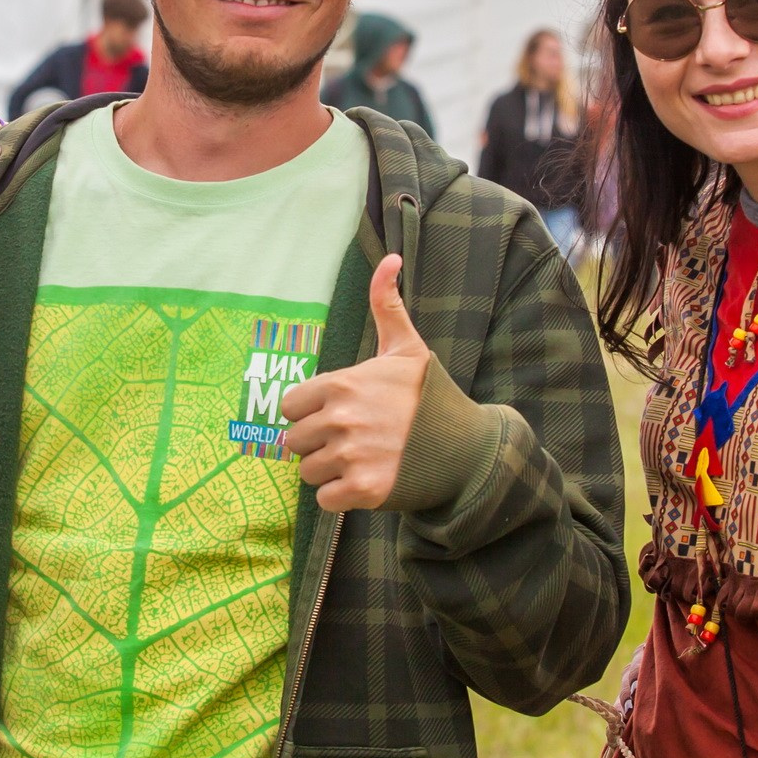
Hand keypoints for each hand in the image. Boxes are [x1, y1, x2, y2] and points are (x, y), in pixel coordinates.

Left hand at [281, 254, 429, 511]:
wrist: (466, 448)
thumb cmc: (430, 397)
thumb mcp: (406, 347)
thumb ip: (386, 303)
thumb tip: (389, 258)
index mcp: (342, 384)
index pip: (290, 407)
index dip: (310, 413)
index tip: (337, 415)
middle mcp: (340, 419)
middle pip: (294, 442)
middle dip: (317, 444)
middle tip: (350, 442)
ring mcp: (350, 456)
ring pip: (308, 472)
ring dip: (329, 472)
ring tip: (361, 461)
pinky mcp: (362, 490)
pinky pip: (324, 499)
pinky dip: (340, 497)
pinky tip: (365, 483)